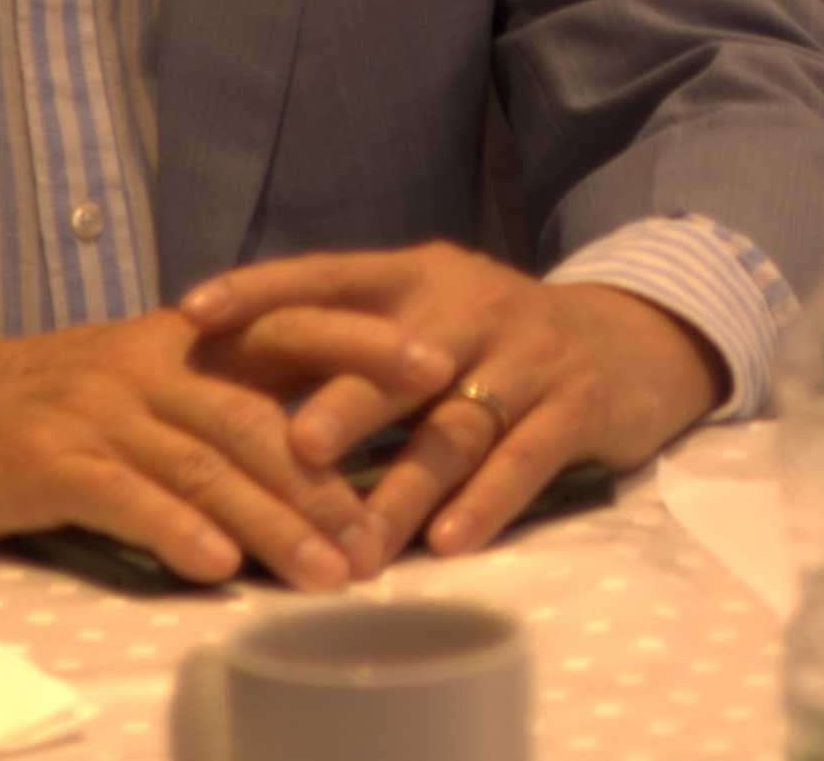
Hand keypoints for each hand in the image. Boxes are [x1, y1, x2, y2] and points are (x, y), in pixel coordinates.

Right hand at [0, 306, 410, 587]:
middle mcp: (152, 361)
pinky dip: (175, 529)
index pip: (292, 326)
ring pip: (208, 462)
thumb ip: (214, 407)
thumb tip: (312, 455)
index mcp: (183, 339)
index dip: (367, 342)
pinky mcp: (48, 457)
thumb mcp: (135, 387)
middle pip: (263, 414)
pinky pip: (125, 494)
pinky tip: (218, 566)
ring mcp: (100, 408)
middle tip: (389, 536)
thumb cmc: (38, 409)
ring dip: (274, 522)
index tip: (443, 371)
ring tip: (330, 573)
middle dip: (335, 476)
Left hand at [170, 242, 725, 562]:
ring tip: (357, 550)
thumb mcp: (428, 322)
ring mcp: (527, 355)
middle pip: (395, 355)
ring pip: (455, 425)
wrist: (632, 339)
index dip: (263, 289)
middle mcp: (469, 306)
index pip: (330, 274)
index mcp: (418, 277)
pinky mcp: (576, 405)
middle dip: (343, 403)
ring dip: (403, 491)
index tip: (192, 315)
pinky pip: (524, 456)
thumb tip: (230, 392)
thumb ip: (350, 348)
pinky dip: (487, 501)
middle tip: (291, 451)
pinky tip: (451, 543)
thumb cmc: (496, 342)